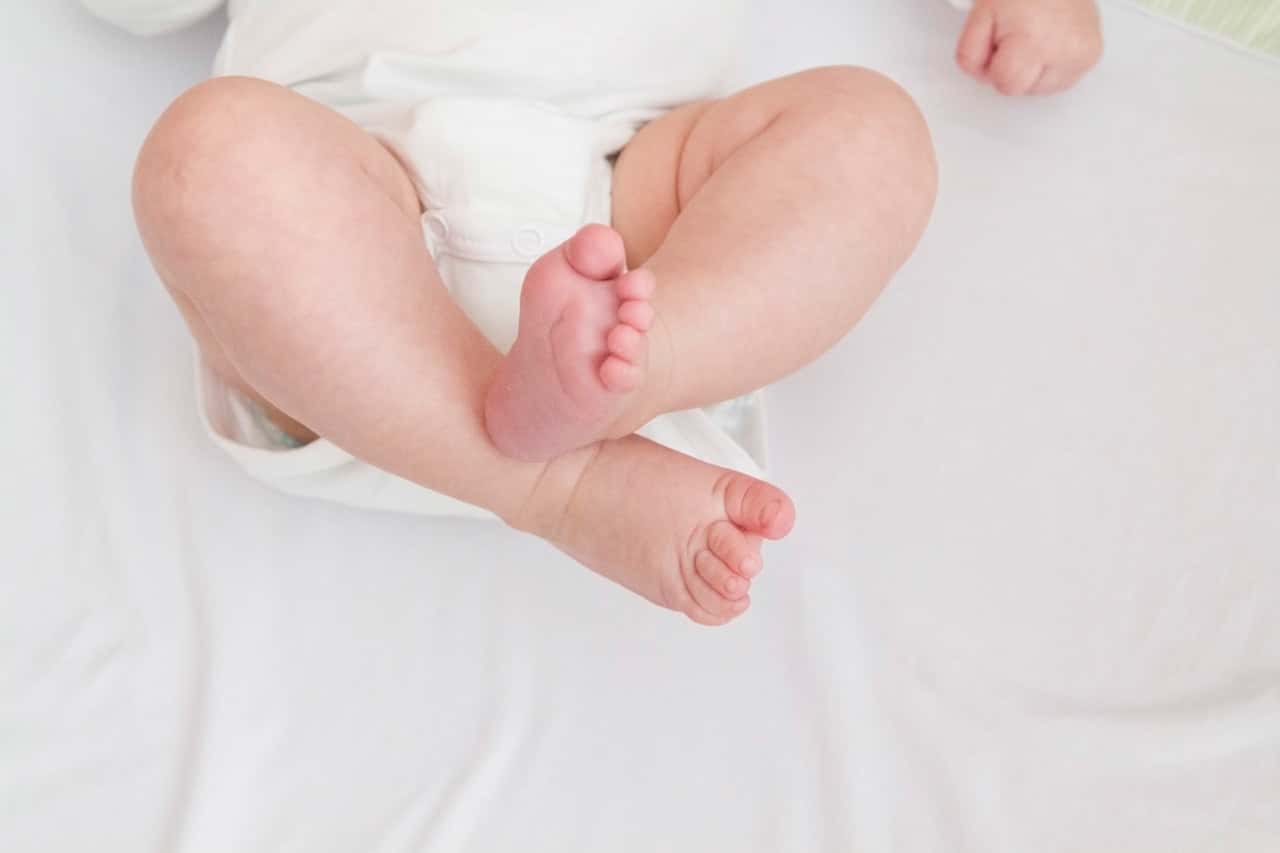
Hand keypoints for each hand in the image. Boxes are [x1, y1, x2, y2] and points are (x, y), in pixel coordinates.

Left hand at [956, 0, 1102, 95]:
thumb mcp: (980, 16)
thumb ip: (970, 55)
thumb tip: (984, 77)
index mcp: (1035, 41)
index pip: (1006, 84)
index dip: (995, 66)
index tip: (999, 43)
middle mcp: (1065, 50)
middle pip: (1024, 90)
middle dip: (1013, 70)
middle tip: (1017, 38)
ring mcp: (1083, 53)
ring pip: (1043, 89)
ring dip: (1033, 70)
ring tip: (1036, 37)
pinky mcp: (1093, 54)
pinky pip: (1062, 79)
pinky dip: (1051, 66)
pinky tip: (1049, 42)